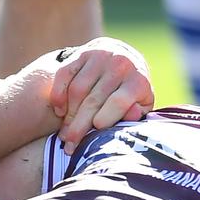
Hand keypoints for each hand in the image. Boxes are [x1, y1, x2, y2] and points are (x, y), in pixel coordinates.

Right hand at [44, 38, 153, 152]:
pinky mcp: (82, 54)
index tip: (95, 130)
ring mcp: (99, 58)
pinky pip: (64, 75)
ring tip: (64, 134)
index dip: (106, 118)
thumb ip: (137, 112)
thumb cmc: (133, 91)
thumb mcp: (142, 103)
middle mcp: (119, 65)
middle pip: (94, 100)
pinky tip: (59, 111)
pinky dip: (58, 94)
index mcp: (137, 81)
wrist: (125, 57)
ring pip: (77, 90)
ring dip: (68, 115)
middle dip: (79, 126)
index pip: (119, 102)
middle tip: (70, 145)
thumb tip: (130, 115)